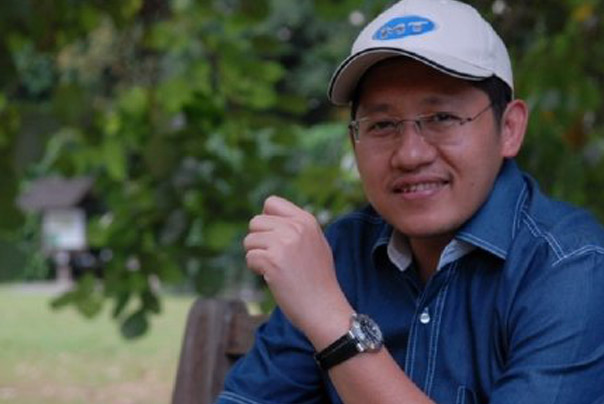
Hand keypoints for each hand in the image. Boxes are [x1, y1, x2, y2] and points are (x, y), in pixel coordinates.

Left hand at [243, 196, 351, 343]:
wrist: (324, 308)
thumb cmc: (318, 280)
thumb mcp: (315, 243)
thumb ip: (296, 228)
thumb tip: (267, 217)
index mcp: (306, 220)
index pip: (271, 203)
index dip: (266, 220)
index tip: (273, 238)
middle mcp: (296, 227)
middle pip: (256, 221)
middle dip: (258, 241)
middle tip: (273, 258)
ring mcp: (284, 243)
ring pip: (249, 240)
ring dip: (256, 256)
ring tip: (274, 269)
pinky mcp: (273, 261)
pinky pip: (250, 258)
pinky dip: (256, 270)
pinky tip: (272, 278)